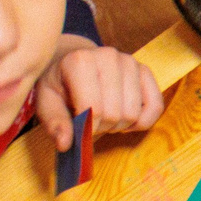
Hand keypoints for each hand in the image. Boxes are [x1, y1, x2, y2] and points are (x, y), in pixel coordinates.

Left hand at [35, 37, 165, 148]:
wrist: (72, 60)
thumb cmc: (59, 82)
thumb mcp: (46, 100)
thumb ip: (54, 121)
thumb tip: (65, 144)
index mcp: (80, 61)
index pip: (94, 110)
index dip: (87, 128)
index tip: (78, 126)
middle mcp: (108, 56)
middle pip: (115, 114)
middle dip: (102, 127)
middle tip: (90, 122)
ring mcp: (130, 62)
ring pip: (133, 114)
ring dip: (119, 125)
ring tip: (104, 117)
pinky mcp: (145, 71)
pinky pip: (155, 106)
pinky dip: (142, 121)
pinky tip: (125, 120)